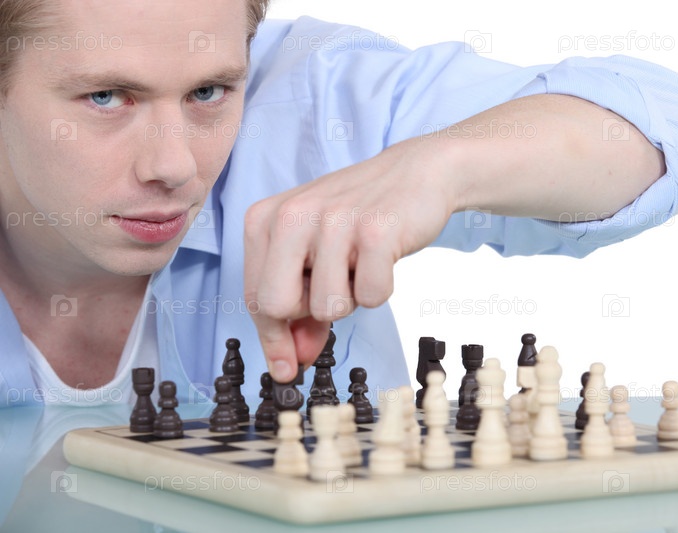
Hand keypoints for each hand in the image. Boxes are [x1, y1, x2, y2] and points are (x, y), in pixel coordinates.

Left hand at [244, 136, 457, 381]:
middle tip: (335, 288)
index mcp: (265, 219)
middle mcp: (292, 216)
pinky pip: (372, 296)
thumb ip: (299, 310)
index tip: (286, 365)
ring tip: (361, 263)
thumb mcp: (316, 256)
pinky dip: (381, 288)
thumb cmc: (361, 217)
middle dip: (308, 315)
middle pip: (277, 306)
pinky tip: (384, 257)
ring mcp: (333, 221)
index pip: (255, 298)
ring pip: (328, 306)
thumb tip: (290, 364)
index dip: (272, 337)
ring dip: (352, 298)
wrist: (418, 172)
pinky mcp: (375, 231)